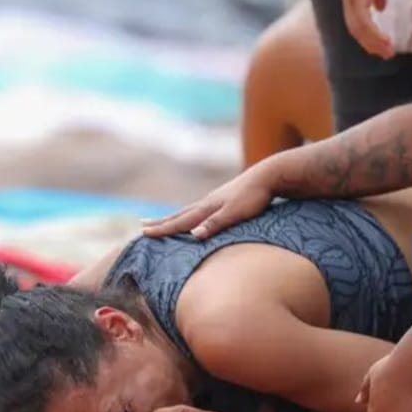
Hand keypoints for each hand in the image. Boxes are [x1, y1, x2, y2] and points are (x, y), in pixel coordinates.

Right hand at [141, 164, 274, 237]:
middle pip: (178, 215)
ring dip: (172, 218)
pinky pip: (198, 210)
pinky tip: (191, 216)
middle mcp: (206, 203)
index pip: (180, 221)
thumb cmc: (254, 197)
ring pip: (187, 211)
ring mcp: (213, 200)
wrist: (269, 176)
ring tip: (160, 221)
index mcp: (206, 208)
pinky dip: (187, 215)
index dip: (162, 229)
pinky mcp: (222, 200)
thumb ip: (215, 224)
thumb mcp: (235, 213)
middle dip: (160, 223)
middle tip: (142, 227)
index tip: (143, 233)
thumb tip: (194, 235)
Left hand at [341, 0, 393, 58]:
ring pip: (358, 27)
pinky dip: (373, 33)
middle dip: (370, 43)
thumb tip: (380, 8)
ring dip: (373, 42)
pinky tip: (384, 41)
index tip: (381, 45)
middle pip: (355, 28)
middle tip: (385, 54)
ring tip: (388, 51)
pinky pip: (363, 20)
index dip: (367, 34)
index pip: (356, 19)